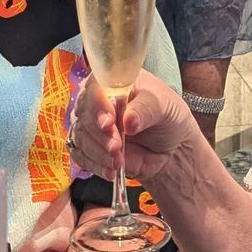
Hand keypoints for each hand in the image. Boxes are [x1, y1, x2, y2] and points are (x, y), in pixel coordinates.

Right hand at [71, 71, 198, 184]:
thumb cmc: (167, 116)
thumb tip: (129, 120)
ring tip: (118, 161)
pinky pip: (80, 156)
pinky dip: (95, 165)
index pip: (95, 86)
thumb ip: (146, 109)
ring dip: (98, 152)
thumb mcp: (165, 106)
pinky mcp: (89, 147)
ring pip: (81, 137)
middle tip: (116, 146)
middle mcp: (97, 100)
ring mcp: (91, 124)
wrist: (171, 147)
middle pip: (84, 114)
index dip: (98, 104)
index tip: (109, 121)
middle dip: (99, 134)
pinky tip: (111, 170)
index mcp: (113, 81)